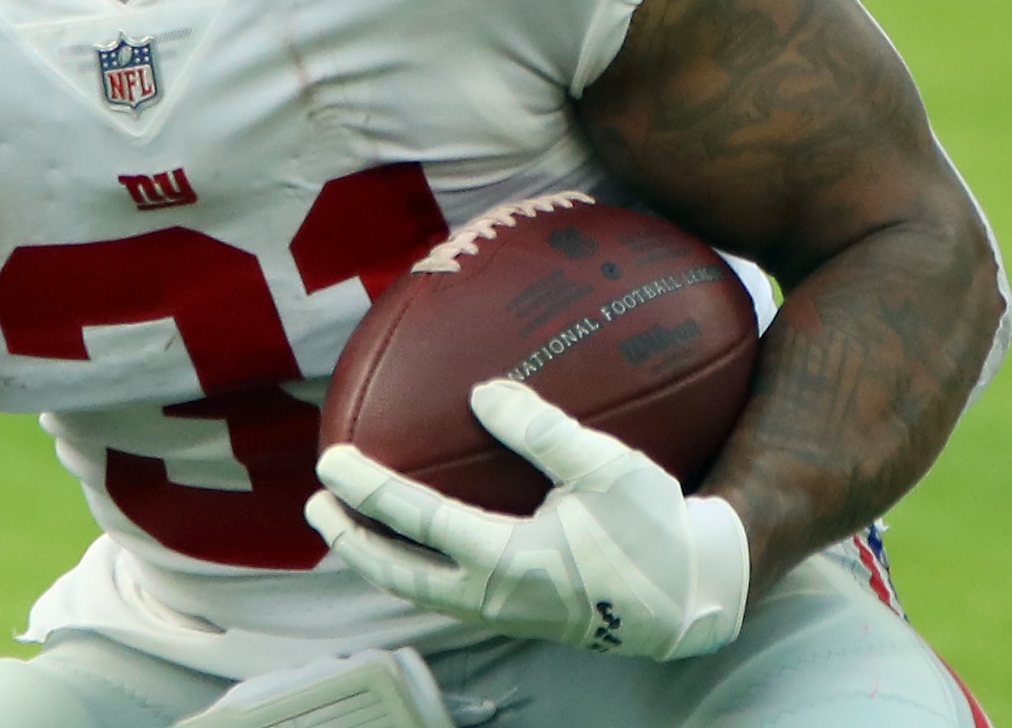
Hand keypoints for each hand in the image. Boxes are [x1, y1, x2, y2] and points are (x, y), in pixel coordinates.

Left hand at [306, 380, 748, 659]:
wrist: (695, 597)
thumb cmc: (654, 528)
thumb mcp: (607, 468)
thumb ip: (543, 430)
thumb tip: (482, 393)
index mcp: (508, 559)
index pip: (417, 520)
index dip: (367, 488)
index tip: (328, 459)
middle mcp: (495, 595)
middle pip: (398, 573)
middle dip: (350, 540)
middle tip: (316, 506)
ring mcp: (505, 614)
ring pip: (420, 592)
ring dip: (374, 560)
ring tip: (345, 527)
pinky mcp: (520, 618)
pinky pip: (448, 595)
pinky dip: (416, 568)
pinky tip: (412, 544)